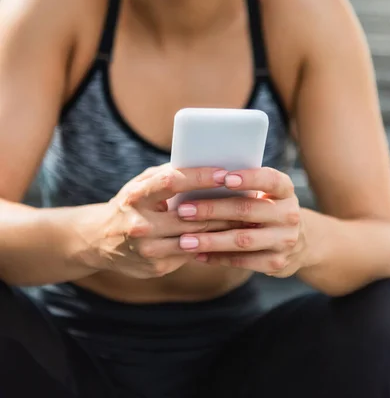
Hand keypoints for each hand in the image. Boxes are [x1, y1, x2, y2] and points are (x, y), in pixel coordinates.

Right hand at [71, 165, 235, 279]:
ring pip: (196, 239)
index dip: (201, 176)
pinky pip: (192, 255)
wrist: (97, 241)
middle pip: (191, 215)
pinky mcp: (157, 267)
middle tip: (250, 199)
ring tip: (247, 219)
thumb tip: (203, 162)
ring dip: (224, 229)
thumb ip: (167, 175)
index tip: (225, 172)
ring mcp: (149, 250)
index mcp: (136, 197)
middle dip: (223, 207)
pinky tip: (230, 238)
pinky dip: (212, 246)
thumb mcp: (140, 184)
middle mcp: (140, 225)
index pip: (172, 182)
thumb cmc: (128, 204)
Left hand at [177, 167, 307, 277]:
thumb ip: (242, 185)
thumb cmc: (265, 207)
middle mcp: (289, 214)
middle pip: (247, 210)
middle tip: (184, 211)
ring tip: (184, 240)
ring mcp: (285, 240)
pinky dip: (217, 258)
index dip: (248, 178)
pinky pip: (242, 261)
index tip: (223, 178)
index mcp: (285, 190)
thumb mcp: (265, 192)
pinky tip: (196, 255)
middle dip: (212, 210)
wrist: (297, 243)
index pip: (269, 180)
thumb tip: (198, 178)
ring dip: (210, 240)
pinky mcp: (276, 263)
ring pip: (242, 239)